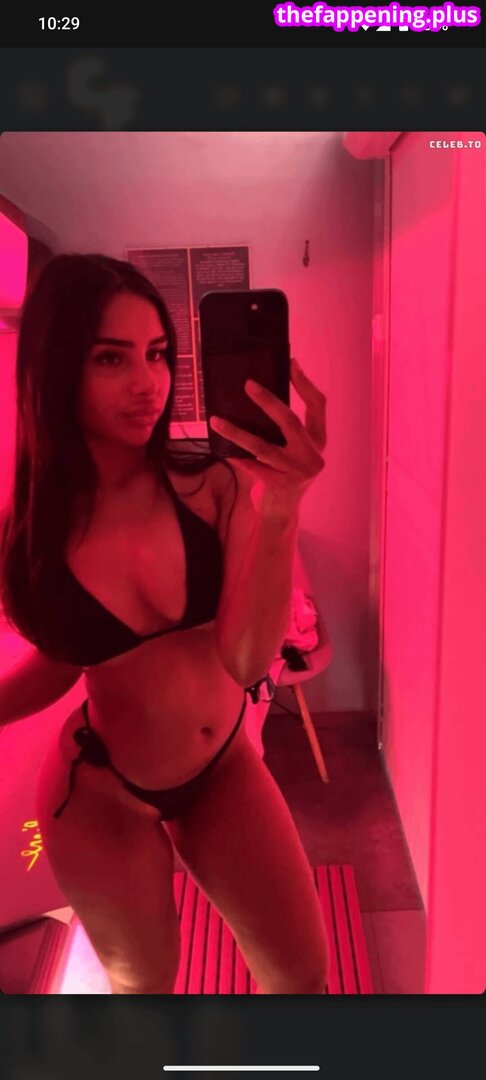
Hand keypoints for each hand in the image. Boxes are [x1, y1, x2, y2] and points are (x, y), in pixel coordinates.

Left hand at [209, 357, 326, 515]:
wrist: (282, 512)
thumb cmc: (283, 473)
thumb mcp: (293, 450)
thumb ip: (285, 429)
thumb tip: (259, 395)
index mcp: (319, 441)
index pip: (318, 405)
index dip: (305, 383)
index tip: (290, 363)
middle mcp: (313, 456)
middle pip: (290, 422)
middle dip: (268, 401)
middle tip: (247, 384)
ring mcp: (298, 472)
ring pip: (262, 447)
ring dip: (236, 432)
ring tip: (216, 420)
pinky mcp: (280, 485)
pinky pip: (252, 466)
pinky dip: (236, 457)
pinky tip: (221, 449)